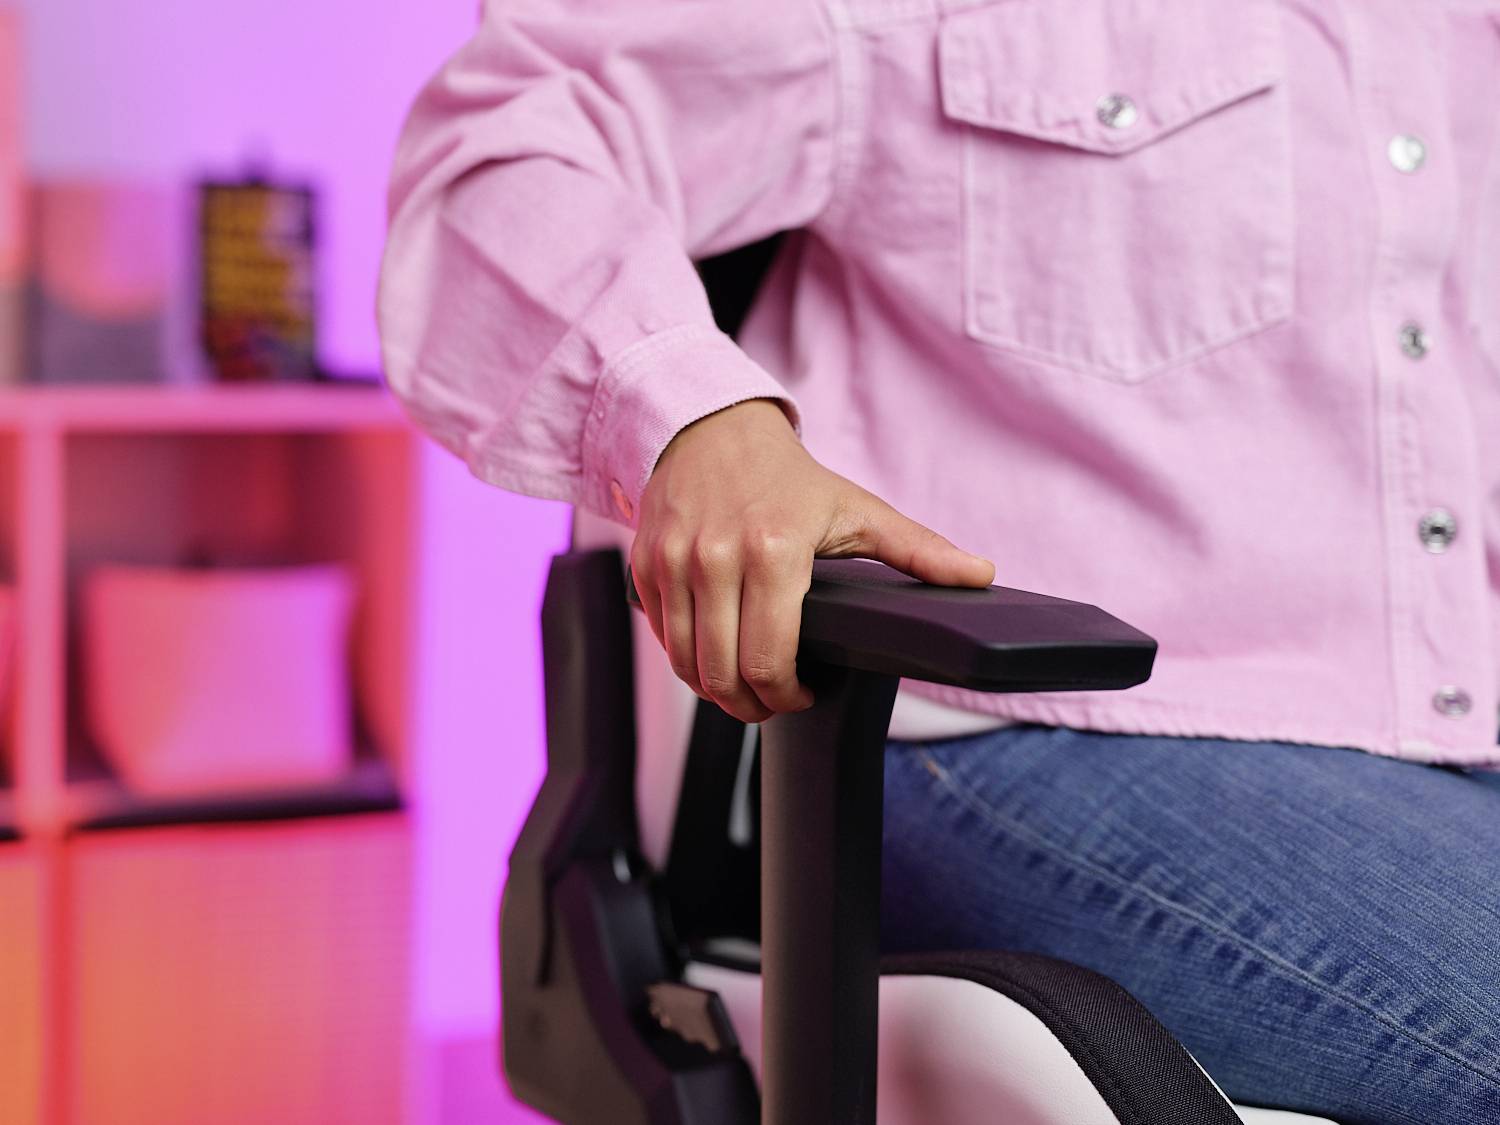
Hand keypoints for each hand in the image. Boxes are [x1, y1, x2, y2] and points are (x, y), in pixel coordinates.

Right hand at [630, 398, 994, 722]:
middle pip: (723, 675)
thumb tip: (981, 576)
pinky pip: (660, 639)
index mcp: (775, 549)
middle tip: (773, 701)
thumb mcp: (857, 509)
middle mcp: (715, 557)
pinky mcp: (643, 565)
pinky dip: (685, 659)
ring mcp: (673, 562)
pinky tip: (713, 653)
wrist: (710, 428)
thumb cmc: (786, 476)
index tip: (802, 695)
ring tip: (744, 686)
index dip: (788, 697)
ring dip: (715, 691)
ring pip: (686, 666)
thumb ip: (919, 550)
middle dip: (752, 705)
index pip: (770, 661)